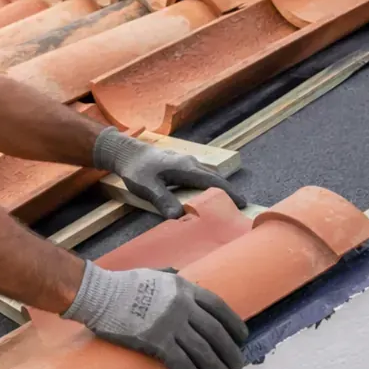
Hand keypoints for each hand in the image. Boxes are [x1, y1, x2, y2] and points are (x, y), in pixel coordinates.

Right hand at [64, 263, 247, 368]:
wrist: (99, 294)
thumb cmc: (123, 284)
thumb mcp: (156, 276)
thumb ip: (173, 282)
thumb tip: (182, 284)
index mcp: (184, 289)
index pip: (218, 307)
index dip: (234, 323)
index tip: (241, 337)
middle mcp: (183, 306)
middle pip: (215, 332)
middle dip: (230, 351)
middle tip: (237, 364)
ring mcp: (170, 325)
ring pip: (203, 351)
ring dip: (216, 368)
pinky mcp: (156, 342)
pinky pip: (181, 363)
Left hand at [94, 128, 245, 219]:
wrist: (126, 152)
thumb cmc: (136, 169)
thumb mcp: (147, 186)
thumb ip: (163, 200)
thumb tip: (179, 216)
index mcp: (186, 168)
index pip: (213, 181)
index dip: (229, 192)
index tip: (242, 203)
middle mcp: (190, 163)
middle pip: (214, 178)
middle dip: (227, 192)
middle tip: (238, 208)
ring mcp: (186, 162)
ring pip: (207, 176)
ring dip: (217, 188)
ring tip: (224, 204)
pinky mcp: (180, 165)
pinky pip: (199, 176)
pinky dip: (206, 185)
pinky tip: (204, 196)